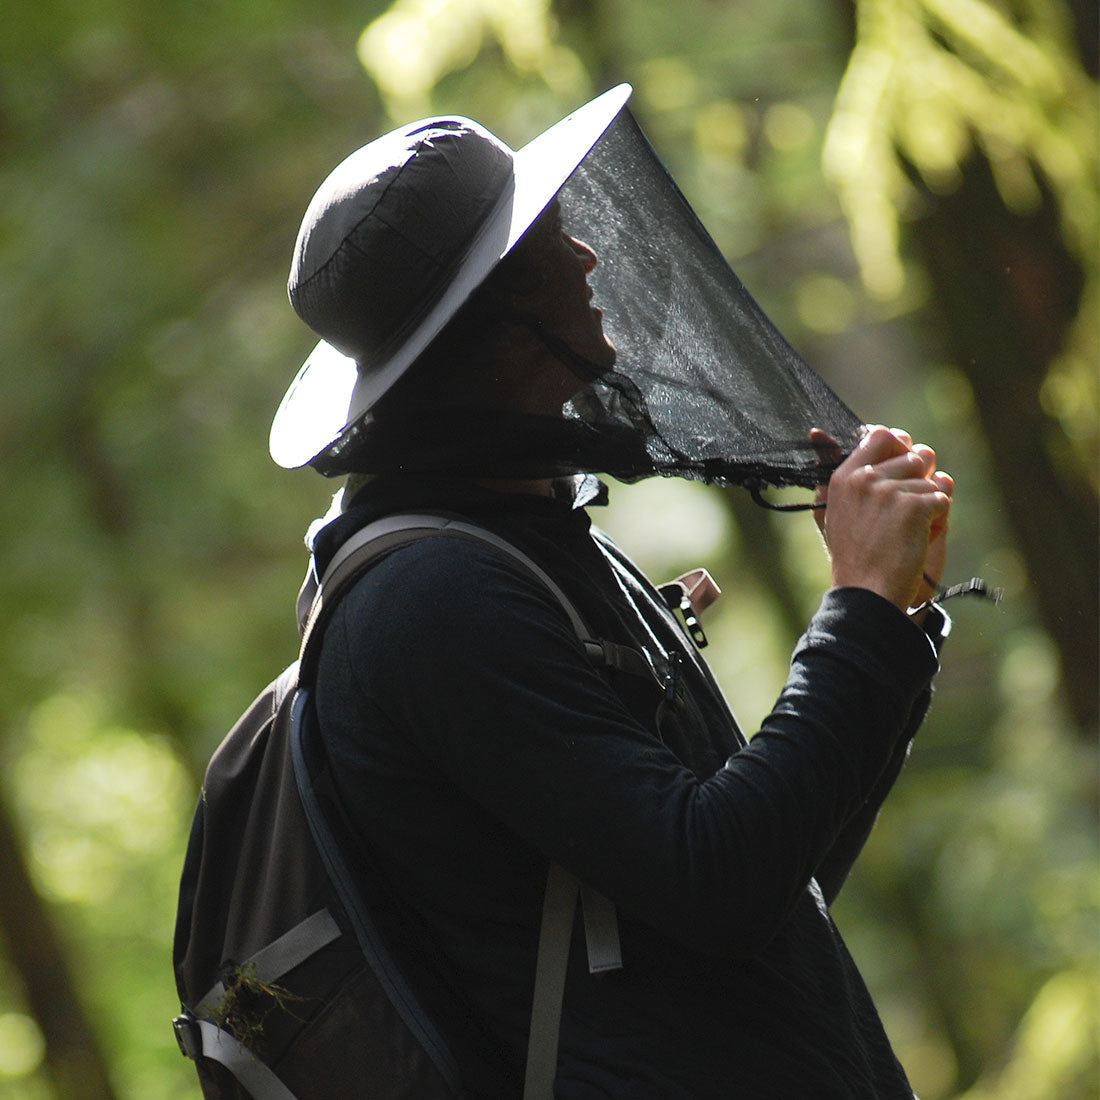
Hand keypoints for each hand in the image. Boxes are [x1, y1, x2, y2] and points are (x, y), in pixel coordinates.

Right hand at [810, 426, 952, 610]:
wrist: (867, 593)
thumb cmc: (853, 556)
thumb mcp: (834, 511)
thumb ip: (831, 470)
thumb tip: (817, 432)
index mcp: (844, 476)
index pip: (881, 434)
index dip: (899, 448)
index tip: (899, 471)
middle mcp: (865, 478)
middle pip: (915, 455)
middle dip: (919, 482)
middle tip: (902, 513)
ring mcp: (889, 490)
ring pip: (933, 479)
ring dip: (929, 504)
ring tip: (908, 529)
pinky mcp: (913, 506)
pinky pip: (943, 498)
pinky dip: (938, 520)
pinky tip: (918, 538)